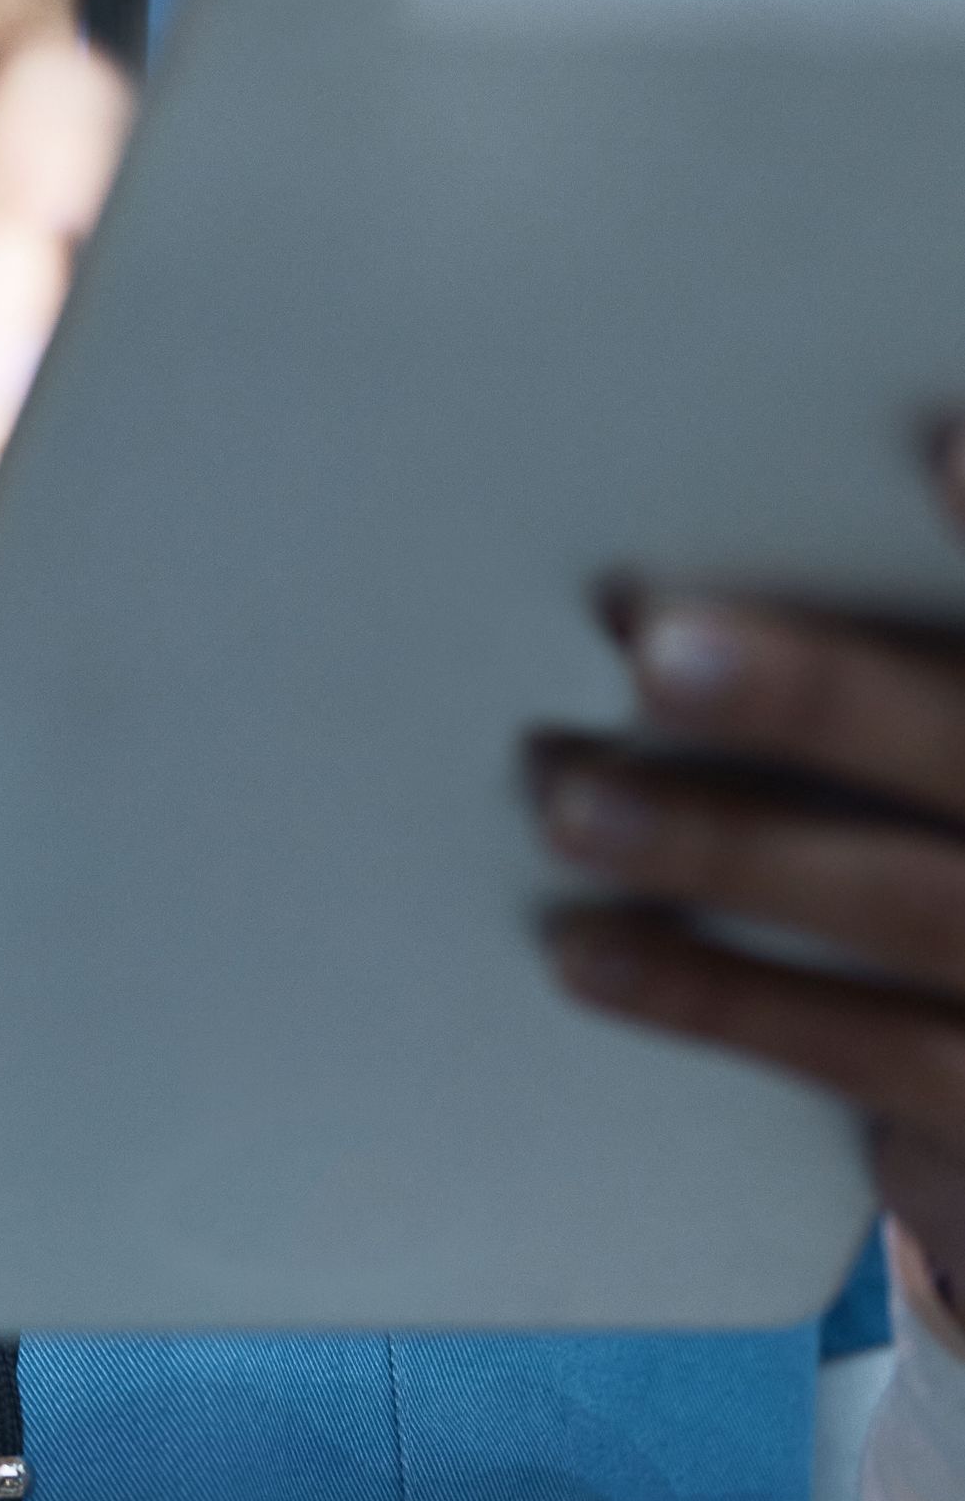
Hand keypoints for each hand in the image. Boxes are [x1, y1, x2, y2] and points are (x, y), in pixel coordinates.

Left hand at [537, 428, 964, 1296]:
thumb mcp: (962, 716)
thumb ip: (935, 627)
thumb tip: (879, 463)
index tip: (941, 442)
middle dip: (824, 700)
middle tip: (659, 650)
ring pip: (907, 908)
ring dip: (729, 852)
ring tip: (574, 803)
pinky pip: (867, 1058)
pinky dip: (723, 1001)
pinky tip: (589, 952)